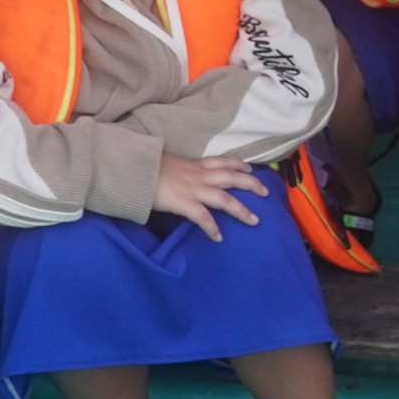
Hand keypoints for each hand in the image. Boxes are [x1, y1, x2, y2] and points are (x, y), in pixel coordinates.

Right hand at [152, 154, 267, 241]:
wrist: (134, 169)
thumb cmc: (147, 166)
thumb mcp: (169, 162)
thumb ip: (179, 169)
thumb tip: (179, 175)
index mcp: (195, 164)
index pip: (223, 160)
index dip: (238, 164)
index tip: (249, 168)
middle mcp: (199, 175)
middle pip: (232, 177)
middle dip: (251, 184)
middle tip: (265, 191)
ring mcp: (193, 189)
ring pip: (225, 199)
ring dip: (241, 210)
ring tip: (254, 220)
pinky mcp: (184, 203)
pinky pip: (203, 218)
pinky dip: (212, 228)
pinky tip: (218, 237)